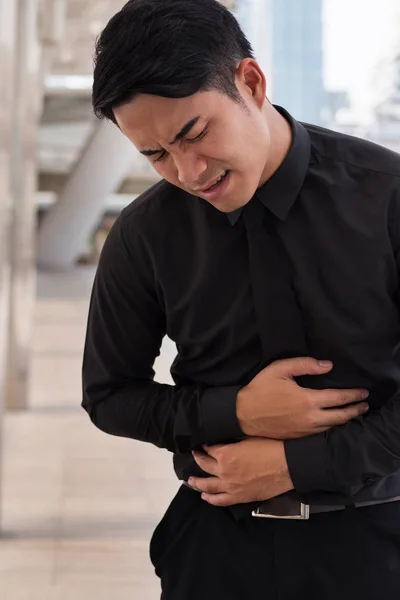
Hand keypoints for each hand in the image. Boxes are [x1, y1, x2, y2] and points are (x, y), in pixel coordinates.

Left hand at [188, 438, 293, 506]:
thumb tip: (225, 441)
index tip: (202, 443)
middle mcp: (223, 471)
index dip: (204, 445)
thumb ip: (233, 441)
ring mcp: (230, 486)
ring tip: (190, 480)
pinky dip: (211, 499)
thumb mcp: (248, 438)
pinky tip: (205, 496)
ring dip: (197, 482)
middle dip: (197, 459)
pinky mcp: (239, 497)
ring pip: (207, 485)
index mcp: (225, 454)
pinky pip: (220, 500)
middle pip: (204, 465)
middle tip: (194, 456)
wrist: (286, 466)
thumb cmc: (270, 447)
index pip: (208, 448)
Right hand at [236, 357, 368, 438]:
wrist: (243, 414)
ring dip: (346, 420)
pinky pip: (321, 433)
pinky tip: (334, 423)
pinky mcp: (298, 437)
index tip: (364, 392)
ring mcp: (305, 430)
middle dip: (355, 410)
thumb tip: (327, 365)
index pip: (338, 398)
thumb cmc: (260, 389)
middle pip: (341, 416)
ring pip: (332, 427)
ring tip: (354, 414)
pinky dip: (332, 428)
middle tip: (365, 405)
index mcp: (307, 400)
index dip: (353, 395)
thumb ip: (305, 365)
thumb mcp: (280, 369)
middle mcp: (310, 418)